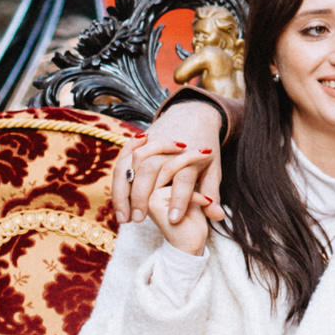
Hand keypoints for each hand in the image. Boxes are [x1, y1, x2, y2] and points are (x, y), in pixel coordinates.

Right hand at [117, 135, 218, 253]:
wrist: (194, 115)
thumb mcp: (213, 169)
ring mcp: (149, 143)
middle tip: (138, 220)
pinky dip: (117, 182)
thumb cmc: (203, 150)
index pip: (184, 179)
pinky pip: (121, 161)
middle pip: (150, 170)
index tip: (173, 220)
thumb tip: (218, 216)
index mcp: (190, 155)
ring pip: (131, 165)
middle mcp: (167, 148)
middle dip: (141, 197)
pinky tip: (117, 202)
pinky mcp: (137, 144)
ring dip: (123, 193)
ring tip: (123, 217)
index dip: (179, 200)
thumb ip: (212, 192)